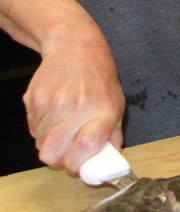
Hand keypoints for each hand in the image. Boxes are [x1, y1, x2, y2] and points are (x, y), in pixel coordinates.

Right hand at [24, 27, 123, 173]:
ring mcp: (52, 103)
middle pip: (52, 155)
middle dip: (58, 158)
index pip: (86, 148)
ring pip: (40, 144)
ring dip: (49, 141)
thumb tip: (108, 163)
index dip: (78, 164)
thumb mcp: (116, 103)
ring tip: (63, 124)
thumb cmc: (99, 78)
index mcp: (103, 110)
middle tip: (67, 149)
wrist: (75, 47)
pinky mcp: (33, 100)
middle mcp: (77, 107)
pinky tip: (53, 112)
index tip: (79, 164)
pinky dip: (41, 127)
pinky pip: (32, 129)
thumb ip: (112, 134)